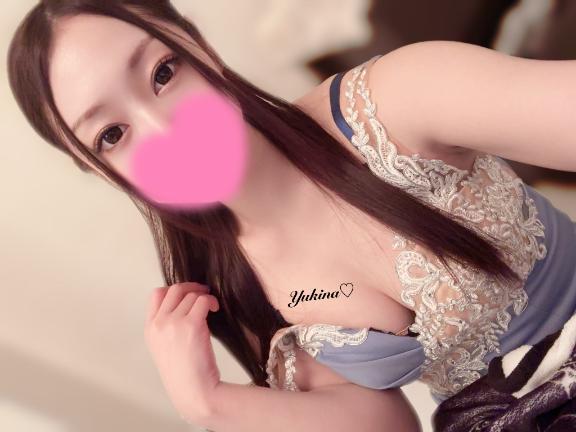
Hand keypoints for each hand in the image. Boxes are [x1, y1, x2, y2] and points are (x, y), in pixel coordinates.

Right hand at [144, 282, 220, 422]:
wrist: (193, 392)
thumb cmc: (184, 374)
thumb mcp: (164, 348)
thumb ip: (167, 326)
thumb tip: (184, 305)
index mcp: (150, 329)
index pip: (156, 295)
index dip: (174, 290)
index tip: (187, 294)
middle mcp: (159, 323)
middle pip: (173, 289)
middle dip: (190, 287)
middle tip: (202, 292)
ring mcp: (173, 322)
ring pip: (190, 295)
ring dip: (203, 296)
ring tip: (211, 306)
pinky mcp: (191, 324)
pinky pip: (202, 301)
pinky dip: (211, 301)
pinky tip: (215, 309)